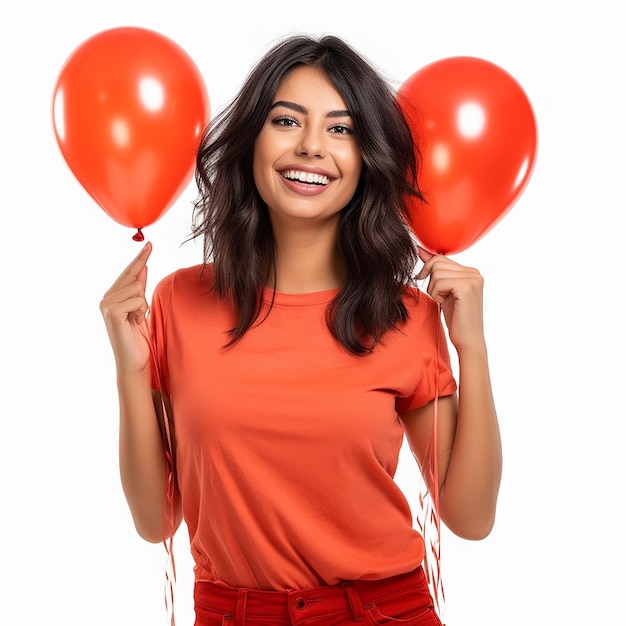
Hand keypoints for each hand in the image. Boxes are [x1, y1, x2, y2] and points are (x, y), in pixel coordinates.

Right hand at [99, 242, 152, 372]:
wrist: (135, 362)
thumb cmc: (138, 339)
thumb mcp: (141, 309)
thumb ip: (140, 288)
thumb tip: (144, 267)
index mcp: (112, 296)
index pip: (129, 273)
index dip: (140, 258)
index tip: (150, 244)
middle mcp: (106, 298)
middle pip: (134, 279)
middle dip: (142, 295)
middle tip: (137, 317)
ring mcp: (106, 304)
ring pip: (137, 288)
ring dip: (142, 306)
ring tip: (134, 321)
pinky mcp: (111, 311)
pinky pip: (137, 299)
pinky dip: (140, 311)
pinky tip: (133, 323)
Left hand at [416, 246, 485, 352]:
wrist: (468, 340)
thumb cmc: (456, 319)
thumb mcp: (444, 291)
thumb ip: (436, 270)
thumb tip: (421, 250)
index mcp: (471, 272)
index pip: (441, 259)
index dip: (427, 265)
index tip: (420, 270)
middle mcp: (474, 273)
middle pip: (437, 262)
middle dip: (431, 280)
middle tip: (439, 296)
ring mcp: (472, 279)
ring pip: (436, 272)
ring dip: (433, 289)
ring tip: (444, 301)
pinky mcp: (466, 287)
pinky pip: (439, 282)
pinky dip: (437, 294)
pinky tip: (445, 303)